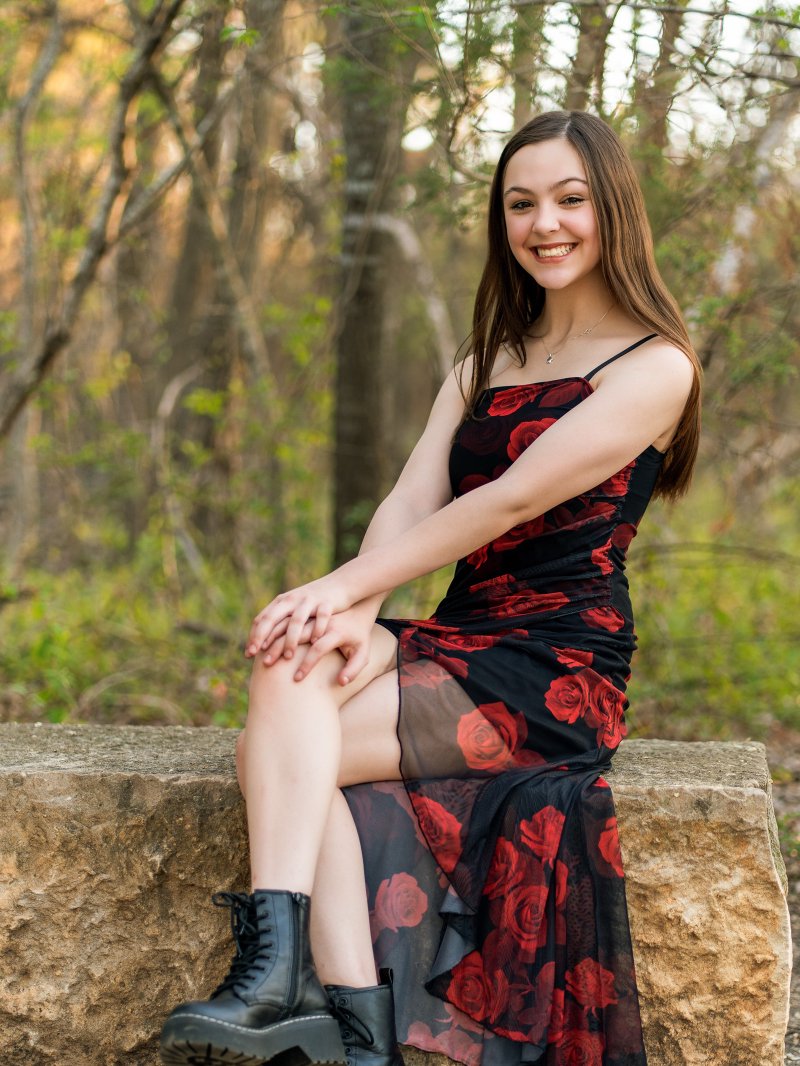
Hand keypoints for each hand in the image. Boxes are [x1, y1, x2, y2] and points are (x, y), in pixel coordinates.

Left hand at [246, 573, 353, 662]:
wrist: (340, 583)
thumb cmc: (314, 602)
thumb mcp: (294, 608)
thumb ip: (280, 621)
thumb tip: (261, 644)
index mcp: (281, 601)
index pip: (262, 619)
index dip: (253, 637)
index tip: (248, 655)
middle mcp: (292, 599)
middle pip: (273, 618)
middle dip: (263, 638)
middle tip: (260, 658)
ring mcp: (309, 600)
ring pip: (296, 620)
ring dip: (291, 639)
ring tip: (288, 657)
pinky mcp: (327, 602)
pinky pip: (321, 617)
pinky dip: (317, 629)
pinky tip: (315, 642)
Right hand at [253, 599, 381, 684]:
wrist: (356, 602)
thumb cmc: (358, 633)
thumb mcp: (363, 652)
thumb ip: (354, 669)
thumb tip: (341, 683)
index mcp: (337, 628)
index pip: (320, 647)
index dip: (308, 664)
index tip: (297, 680)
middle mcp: (319, 613)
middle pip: (296, 626)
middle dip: (279, 645)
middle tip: (267, 665)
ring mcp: (308, 607)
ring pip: (284, 617)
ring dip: (267, 633)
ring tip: (254, 654)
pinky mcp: (299, 605)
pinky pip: (278, 614)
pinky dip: (266, 626)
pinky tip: (258, 640)